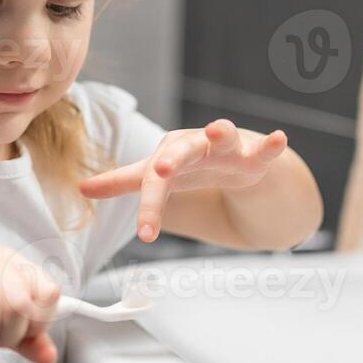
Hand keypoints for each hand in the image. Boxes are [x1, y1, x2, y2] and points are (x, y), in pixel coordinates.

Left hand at [78, 119, 287, 242]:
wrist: (234, 158)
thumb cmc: (190, 166)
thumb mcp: (156, 175)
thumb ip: (121, 181)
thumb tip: (81, 187)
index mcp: (170, 154)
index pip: (154, 181)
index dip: (150, 207)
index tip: (146, 234)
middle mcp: (196, 146)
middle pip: (180, 152)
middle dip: (172, 160)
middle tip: (162, 171)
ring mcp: (226, 148)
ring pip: (223, 136)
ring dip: (220, 131)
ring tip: (217, 128)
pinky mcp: (254, 154)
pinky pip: (265, 147)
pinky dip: (272, 144)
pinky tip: (280, 138)